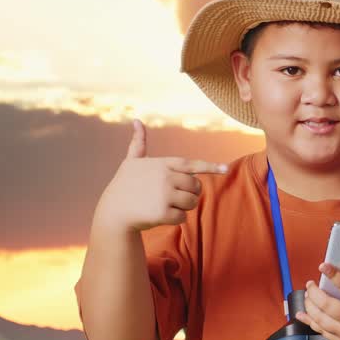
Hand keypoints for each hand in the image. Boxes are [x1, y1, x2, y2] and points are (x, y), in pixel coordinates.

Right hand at [96, 119, 228, 232]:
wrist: (113, 212)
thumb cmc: (124, 185)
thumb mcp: (131, 162)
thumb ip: (138, 143)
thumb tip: (136, 120)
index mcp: (162, 163)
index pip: (191, 165)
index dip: (210, 167)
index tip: (226, 169)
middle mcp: (165, 177)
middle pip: (195, 187)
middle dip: (190, 193)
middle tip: (172, 196)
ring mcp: (165, 194)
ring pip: (192, 202)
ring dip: (183, 207)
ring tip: (164, 205)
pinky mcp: (163, 212)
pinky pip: (182, 218)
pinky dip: (174, 219)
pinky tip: (159, 216)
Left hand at [296, 263, 339, 339]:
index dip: (334, 274)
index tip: (324, 266)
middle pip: (327, 304)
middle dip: (314, 292)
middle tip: (310, 284)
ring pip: (320, 319)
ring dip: (310, 306)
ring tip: (307, 295)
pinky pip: (322, 332)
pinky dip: (310, 322)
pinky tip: (302, 315)